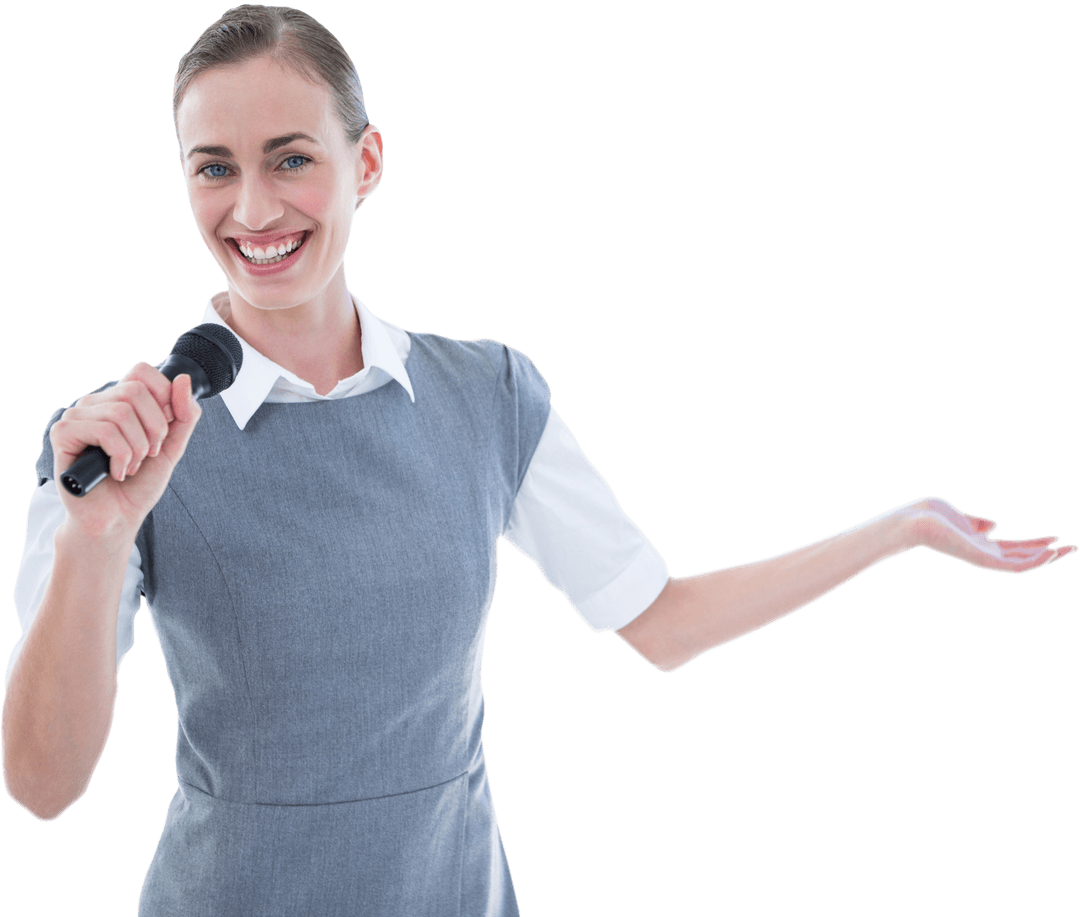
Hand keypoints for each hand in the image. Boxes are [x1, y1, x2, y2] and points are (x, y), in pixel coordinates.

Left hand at [909, 495, 1077, 574]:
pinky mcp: (982, 561)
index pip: (1015, 547)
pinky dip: (1033, 562)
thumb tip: (995, 525)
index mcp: (980, 544)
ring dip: (1047, 559)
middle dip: (1049, 553)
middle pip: (1023, 557)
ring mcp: (983, 559)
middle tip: (1074, 548)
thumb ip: (978, 523)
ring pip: (1022, 565)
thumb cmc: (929, 516)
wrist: (912, 521)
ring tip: (1069, 550)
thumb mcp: (960, 517)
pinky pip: (1013, 566)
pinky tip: (1050, 553)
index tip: (1057, 536)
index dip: (1036, 543)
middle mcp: (984, 554)